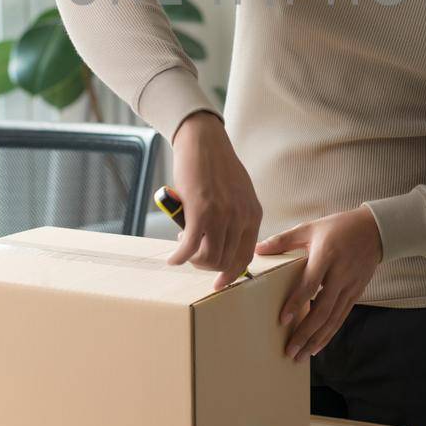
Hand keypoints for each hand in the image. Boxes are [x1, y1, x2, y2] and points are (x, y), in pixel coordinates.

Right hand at [167, 111, 263, 289]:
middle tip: (194, 255)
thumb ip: (237, 217)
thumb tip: (226, 243)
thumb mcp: (238, 194)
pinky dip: (179, 257)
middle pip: (226, 261)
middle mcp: (241, 217)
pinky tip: (172, 258)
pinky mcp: (200, 212)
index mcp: (253, 214)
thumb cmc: (217, 166)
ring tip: (183, 247)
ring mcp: (221, 216)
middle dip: (207, 266)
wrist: (203, 143)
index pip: (245, 256)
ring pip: (209, 259)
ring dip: (193, 260)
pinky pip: (189, 247)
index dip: (230, 274)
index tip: (218, 282)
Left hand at [256, 206, 383, 361]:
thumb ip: (284, 240)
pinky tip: (317, 347)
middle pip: (322, 309)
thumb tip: (257, 249)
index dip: (296, 303)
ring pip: (333, 319)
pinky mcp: (356, 293)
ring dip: (316, 339)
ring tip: (300, 356)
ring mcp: (350, 286)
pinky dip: (329, 334)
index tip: (282, 320)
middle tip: (289, 351)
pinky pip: (341, 317)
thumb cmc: (338, 227)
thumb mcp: (311, 228)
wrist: (375, 230)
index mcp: (326, 256)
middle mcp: (340, 274)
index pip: (310, 284)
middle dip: (305, 333)